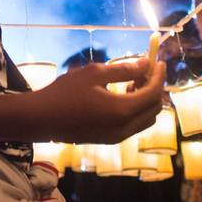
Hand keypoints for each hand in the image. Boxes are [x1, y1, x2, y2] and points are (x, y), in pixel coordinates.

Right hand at [28, 58, 165, 143]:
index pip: (153, 93)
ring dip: (145, 100)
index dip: (158, 76)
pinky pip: (134, 125)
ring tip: (132, 82)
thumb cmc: (66, 92)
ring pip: (146, 119)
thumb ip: (123, 70)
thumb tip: (146, 64)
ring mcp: (118, 136)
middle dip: (154, 88)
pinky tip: (121, 95)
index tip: (158, 61)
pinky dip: (136, 110)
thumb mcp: (94, 74)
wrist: (43, 118)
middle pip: (154, 108)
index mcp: (122, 110)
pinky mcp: (110, 139)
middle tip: (144, 70)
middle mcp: (125, 128)